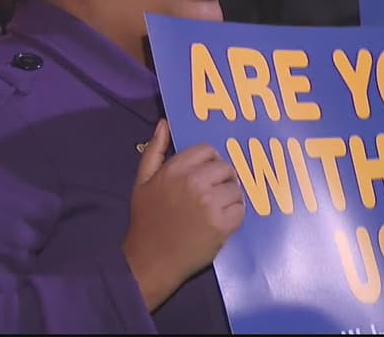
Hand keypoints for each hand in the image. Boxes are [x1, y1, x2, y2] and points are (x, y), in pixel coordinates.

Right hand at [122, 119, 244, 311]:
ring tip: (214, 211)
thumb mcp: (142, 182)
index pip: (208, 150)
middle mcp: (194, 183)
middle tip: (210, 196)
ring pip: (236, 188)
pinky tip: (219, 223)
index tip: (203, 176)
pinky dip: (234, 216)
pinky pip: (241, 209)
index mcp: (175, 170)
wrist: (150, 261)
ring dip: (229, 198)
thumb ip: (154, 150)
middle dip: (221, 180)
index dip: (208, 162)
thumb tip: (164, 123)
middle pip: (226, 168)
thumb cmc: (146, 220)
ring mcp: (210, 204)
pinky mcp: (222, 225)